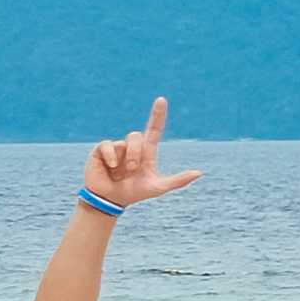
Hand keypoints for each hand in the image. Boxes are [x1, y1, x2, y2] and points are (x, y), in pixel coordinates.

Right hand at [84, 99, 204, 208]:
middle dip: (136, 153)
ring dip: (124, 159)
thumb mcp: (157, 188)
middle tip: (133, 169)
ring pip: (123, 142)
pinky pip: (107, 146)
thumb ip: (177, 181)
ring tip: (119, 173)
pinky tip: (110, 167)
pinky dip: (110, 157)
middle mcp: (132, 147)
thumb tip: (198, 173)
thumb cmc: (134, 193)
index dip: (157, 114)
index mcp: (147, 151)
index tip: (161, 100)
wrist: (111, 200)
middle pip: (137, 135)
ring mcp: (116, 148)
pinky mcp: (101, 151)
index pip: (154, 128)